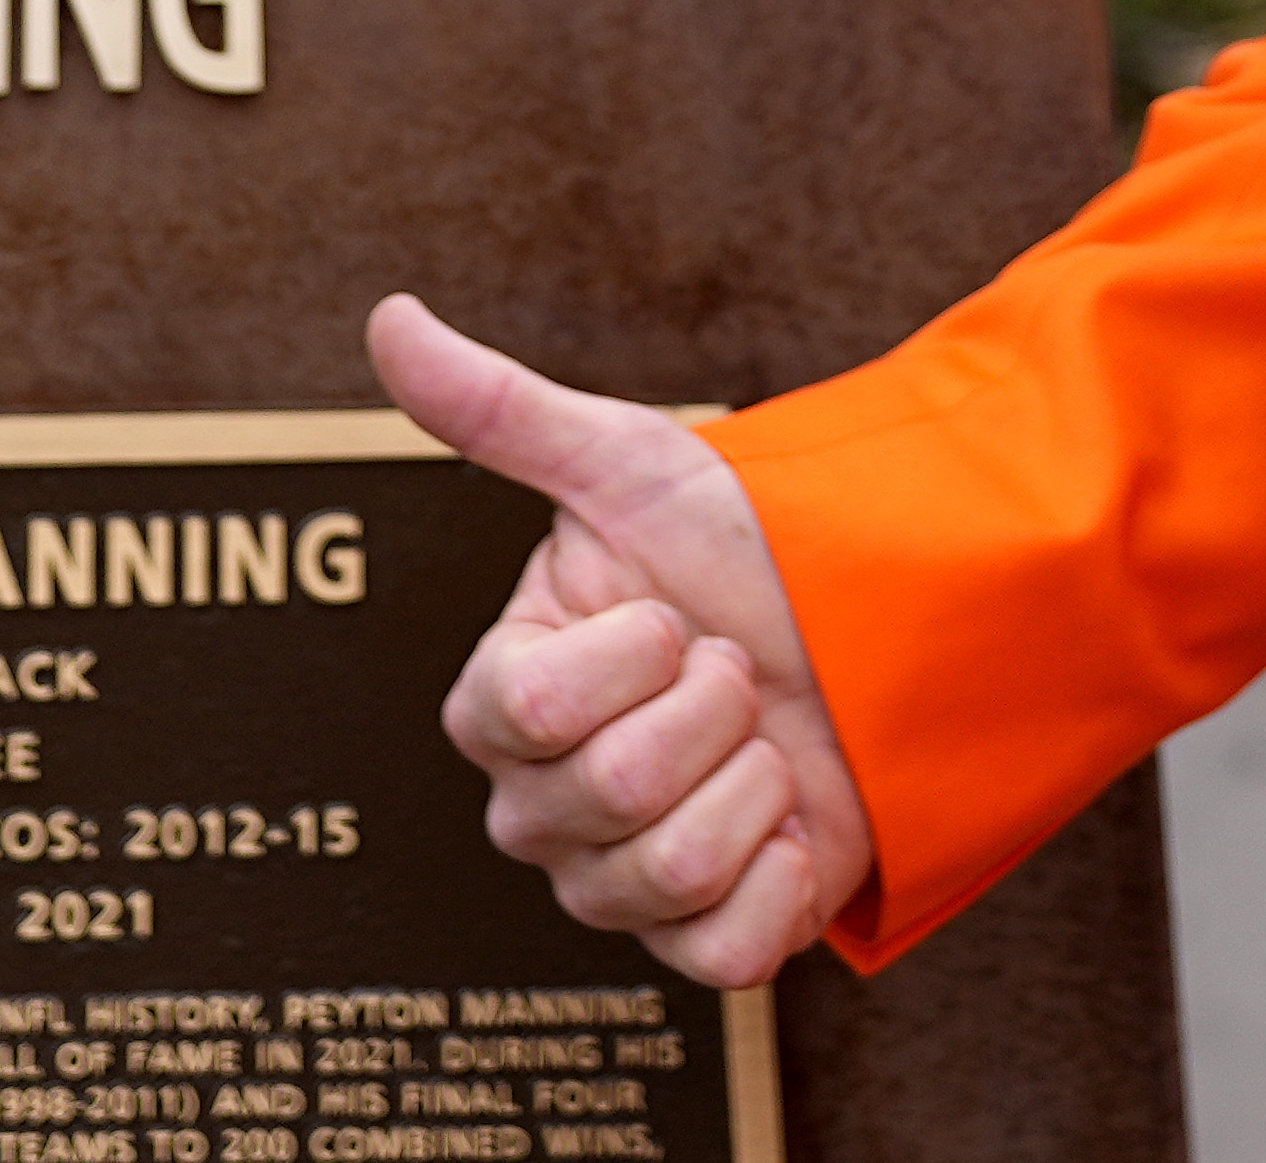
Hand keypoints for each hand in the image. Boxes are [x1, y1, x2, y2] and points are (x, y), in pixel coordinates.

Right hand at [367, 291, 878, 988]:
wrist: (877, 628)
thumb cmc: (743, 544)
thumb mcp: (629, 465)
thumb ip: (498, 408)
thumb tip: (388, 316)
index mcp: (504, 702)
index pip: (534, 711)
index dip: (632, 652)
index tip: (670, 610)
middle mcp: (542, 806)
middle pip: (612, 789)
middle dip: (709, 706)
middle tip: (731, 665)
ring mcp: (616, 885)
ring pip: (671, 867)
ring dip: (752, 777)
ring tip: (763, 729)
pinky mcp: (704, 945)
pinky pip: (724, 950)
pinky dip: (780, 875)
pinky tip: (791, 816)